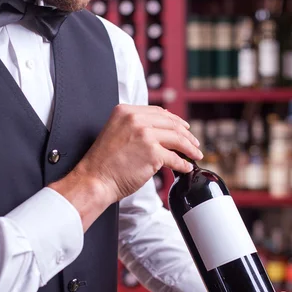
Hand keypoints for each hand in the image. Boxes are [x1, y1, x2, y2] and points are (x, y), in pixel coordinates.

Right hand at [75, 104, 201, 204]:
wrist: (95, 180)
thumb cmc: (103, 163)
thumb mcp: (115, 133)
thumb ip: (134, 128)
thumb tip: (159, 133)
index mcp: (125, 111)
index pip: (158, 112)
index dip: (174, 120)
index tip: (184, 128)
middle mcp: (135, 119)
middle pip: (171, 123)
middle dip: (186, 134)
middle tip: (194, 143)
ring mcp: (145, 135)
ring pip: (177, 139)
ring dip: (189, 148)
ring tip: (196, 155)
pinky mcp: (152, 153)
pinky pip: (174, 158)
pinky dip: (183, 164)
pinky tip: (186, 168)